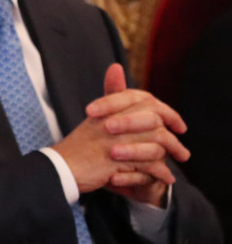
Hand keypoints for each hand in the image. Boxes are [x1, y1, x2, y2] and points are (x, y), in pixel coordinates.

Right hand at [54, 64, 187, 205]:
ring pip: (155, 143)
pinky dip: (160, 172)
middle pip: (154, 121)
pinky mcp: (115, 161)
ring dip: (171, 154)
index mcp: (108, 110)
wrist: (60, 167)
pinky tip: (166, 177)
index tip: (177, 125)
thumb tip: (116, 66)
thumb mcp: (95, 117)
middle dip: (173, 137)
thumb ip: (111, 96)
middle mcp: (112, 122)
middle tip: (183, 151)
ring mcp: (114, 141)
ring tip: (179, 164)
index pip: (145, 102)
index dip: (166, 112)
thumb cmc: (79, 144)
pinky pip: (147, 165)